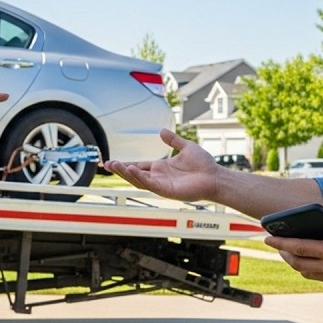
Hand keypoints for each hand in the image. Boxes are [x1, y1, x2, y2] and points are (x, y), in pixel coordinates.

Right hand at [102, 128, 220, 200]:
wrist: (216, 177)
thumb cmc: (204, 165)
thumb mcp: (186, 147)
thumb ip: (173, 140)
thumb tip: (161, 131)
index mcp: (161, 168)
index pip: (138, 166)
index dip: (125, 164)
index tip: (111, 161)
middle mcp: (159, 177)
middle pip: (134, 174)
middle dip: (120, 170)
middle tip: (107, 164)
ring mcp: (162, 185)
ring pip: (139, 180)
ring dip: (126, 173)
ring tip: (114, 166)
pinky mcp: (167, 191)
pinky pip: (150, 184)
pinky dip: (140, 177)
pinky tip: (132, 169)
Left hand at [264, 208, 322, 290]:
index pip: (301, 247)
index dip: (281, 243)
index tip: (267, 237)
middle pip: (299, 263)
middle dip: (284, 253)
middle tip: (276, 245)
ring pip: (308, 274)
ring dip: (296, 263)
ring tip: (290, 253)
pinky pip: (321, 279)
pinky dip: (311, 271)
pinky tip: (313, 263)